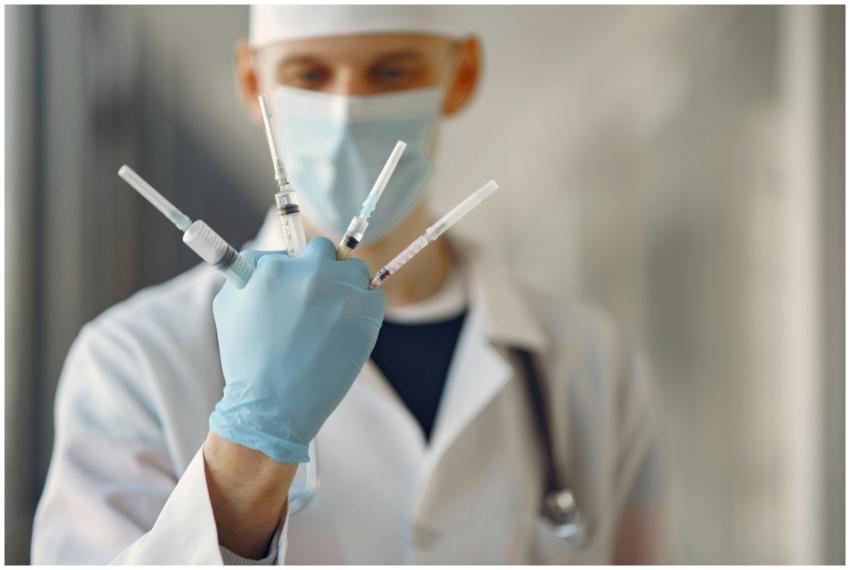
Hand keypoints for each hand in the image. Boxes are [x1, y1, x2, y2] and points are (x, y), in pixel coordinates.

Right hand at [208, 237, 385, 463]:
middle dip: (325, 270)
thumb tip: (268, 258)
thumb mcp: (228, 307)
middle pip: (328, 251)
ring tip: (336, 318)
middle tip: (320, 300)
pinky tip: (351, 329)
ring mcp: (341, 291)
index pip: (296, 250)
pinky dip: (368, 309)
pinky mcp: (365, 312)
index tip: (299, 289)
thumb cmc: (247, 360)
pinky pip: (376, 296)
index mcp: (275, 267)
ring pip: (356, 270)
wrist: (272, 405)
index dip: (298, 270)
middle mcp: (310, 272)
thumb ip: (247, 272)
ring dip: (349, 287)